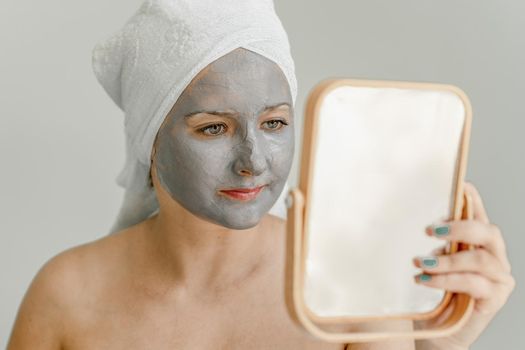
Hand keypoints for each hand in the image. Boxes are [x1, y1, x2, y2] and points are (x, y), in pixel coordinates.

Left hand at [412, 182, 514, 349]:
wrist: (437, 329)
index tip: (462, 186)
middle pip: (488, 232)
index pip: (479, 214)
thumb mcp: (431, 261)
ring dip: (447, 260)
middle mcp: (493, 256)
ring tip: (421, 262)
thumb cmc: (433, 292)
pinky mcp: (494, 298)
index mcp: (477, 242)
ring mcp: (498, 277)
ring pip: (480, 260)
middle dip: (461, 227)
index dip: (474, 200)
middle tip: (431, 230)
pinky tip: (424, 279)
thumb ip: (434, 243)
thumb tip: (419, 225)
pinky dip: (446, 280)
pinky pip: (475, 284)